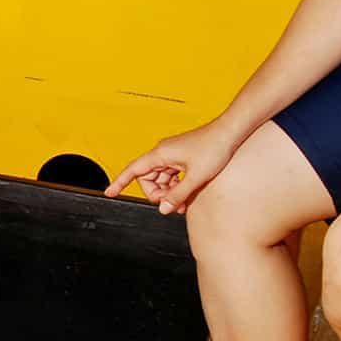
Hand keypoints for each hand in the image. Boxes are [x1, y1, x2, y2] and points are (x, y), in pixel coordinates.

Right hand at [104, 121, 242, 214]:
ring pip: (160, 179)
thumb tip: (163, 208)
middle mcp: (163, 152)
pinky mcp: (181, 156)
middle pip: (147, 179)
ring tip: (183, 203)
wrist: (231, 132)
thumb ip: (177, 195)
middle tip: (173, 205)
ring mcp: (172, 154)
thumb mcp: (196, 177)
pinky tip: (187, 194)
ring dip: (168, 192)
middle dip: (157, 194)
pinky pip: (171, 175)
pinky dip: (176, 186)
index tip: (109, 193)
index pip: (133, 170)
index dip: (119, 182)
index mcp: (160, 154)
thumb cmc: (214, 148)